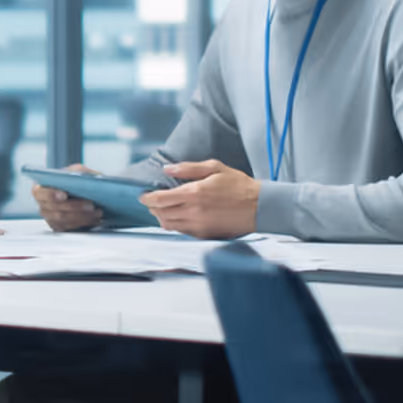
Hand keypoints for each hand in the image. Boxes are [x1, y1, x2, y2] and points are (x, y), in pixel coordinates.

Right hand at [29, 165, 107, 230]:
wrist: (75, 191)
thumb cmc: (72, 180)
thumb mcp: (75, 170)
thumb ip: (77, 172)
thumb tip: (84, 177)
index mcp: (39, 189)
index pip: (42, 193)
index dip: (52, 194)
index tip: (64, 195)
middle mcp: (42, 205)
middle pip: (56, 208)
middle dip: (75, 207)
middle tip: (90, 205)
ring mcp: (49, 218)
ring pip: (64, 220)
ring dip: (82, 217)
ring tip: (97, 212)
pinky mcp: (59, 227)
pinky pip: (70, 228)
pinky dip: (83, 223)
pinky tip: (94, 219)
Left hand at [141, 160, 258, 238]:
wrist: (259, 207)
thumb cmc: (238, 185)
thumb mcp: (215, 168)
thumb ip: (189, 168)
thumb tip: (167, 169)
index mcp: (194, 193)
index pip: (160, 199)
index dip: (147, 198)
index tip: (143, 196)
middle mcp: (193, 212)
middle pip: (161, 214)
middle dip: (153, 208)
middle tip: (153, 201)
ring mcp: (198, 226)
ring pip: (169, 225)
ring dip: (162, 217)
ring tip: (163, 209)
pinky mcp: (204, 235)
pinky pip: (181, 232)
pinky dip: (175, 225)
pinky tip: (178, 217)